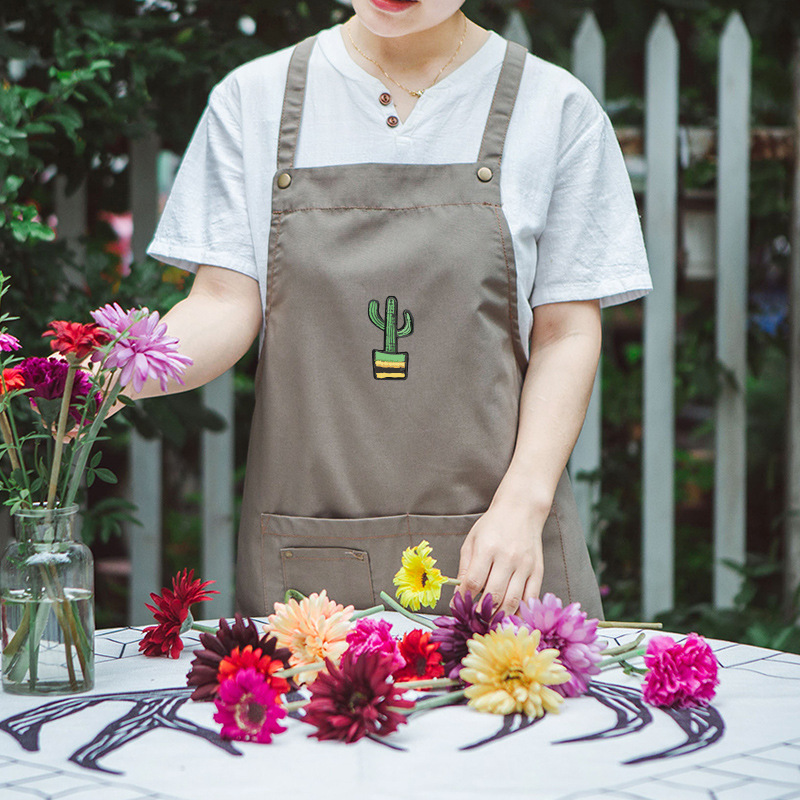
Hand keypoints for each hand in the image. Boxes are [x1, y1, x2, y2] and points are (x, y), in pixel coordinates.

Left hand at [455, 496, 544, 615]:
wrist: (522, 510)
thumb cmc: (493, 525)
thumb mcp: (472, 541)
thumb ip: (465, 568)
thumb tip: (458, 595)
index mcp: (487, 548)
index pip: (473, 582)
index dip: (464, 599)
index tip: (458, 608)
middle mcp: (507, 558)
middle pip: (494, 594)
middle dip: (481, 613)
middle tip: (474, 621)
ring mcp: (525, 566)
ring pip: (512, 600)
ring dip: (500, 616)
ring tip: (490, 622)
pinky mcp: (538, 571)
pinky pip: (530, 598)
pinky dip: (520, 612)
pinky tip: (511, 616)